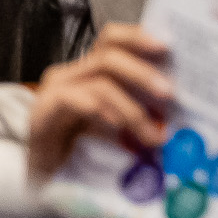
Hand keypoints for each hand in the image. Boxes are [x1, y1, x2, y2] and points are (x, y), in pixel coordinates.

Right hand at [27, 24, 171, 178]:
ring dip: (131, 109)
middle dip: (142, 73)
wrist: (41, 180)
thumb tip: (176, 112)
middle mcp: (69, 74)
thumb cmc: (80, 150)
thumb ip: (138, 110)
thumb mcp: (115, 125)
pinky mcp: (42, 113)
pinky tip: (117, 126)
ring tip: (152, 134)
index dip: (138, 36)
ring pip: (100, 84)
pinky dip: (100, 110)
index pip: (112, 40)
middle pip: (108, 56)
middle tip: (168, 93)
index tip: (168, 45)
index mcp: (88, 70)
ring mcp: (53, 91)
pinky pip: (73, 100)